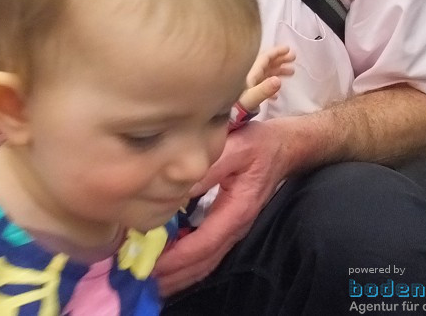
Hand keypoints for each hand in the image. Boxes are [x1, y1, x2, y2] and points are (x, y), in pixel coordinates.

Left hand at [154, 122, 291, 294]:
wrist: (283, 149)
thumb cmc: (259, 145)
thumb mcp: (236, 147)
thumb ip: (210, 168)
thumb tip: (180, 188)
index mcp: (237, 210)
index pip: (206, 243)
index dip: (179, 257)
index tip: (153, 263)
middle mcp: (236, 227)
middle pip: (204, 262)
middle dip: (174, 275)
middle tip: (142, 278)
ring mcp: (233, 230)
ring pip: (206, 263)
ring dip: (179, 275)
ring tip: (150, 280)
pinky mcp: (228, 227)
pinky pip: (207, 254)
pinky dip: (187, 265)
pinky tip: (168, 266)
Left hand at [238, 46, 294, 111]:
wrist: (218, 120)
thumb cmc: (234, 108)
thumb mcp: (250, 99)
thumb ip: (264, 91)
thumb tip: (278, 80)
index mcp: (250, 73)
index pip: (265, 58)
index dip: (277, 52)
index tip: (289, 49)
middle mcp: (249, 77)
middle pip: (266, 64)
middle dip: (280, 60)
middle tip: (294, 58)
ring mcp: (248, 86)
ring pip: (265, 74)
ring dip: (278, 72)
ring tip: (292, 72)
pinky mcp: (247, 95)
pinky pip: (262, 86)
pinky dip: (271, 87)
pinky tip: (277, 96)